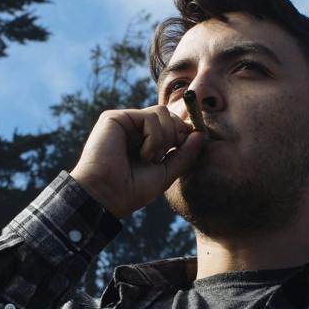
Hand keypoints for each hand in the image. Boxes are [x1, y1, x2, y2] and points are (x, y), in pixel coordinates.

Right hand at [69, 104, 206, 218]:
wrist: (107, 196)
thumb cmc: (132, 190)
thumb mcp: (166, 172)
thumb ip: (184, 154)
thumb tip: (201, 134)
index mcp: (144, 140)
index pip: (172, 125)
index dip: (184, 132)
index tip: (184, 147)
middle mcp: (133, 129)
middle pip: (169, 115)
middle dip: (176, 134)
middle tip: (165, 156)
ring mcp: (124, 122)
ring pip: (162, 112)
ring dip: (164, 137)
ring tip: (150, 158)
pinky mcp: (115, 118)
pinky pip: (150, 116)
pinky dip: (154, 137)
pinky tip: (142, 154)